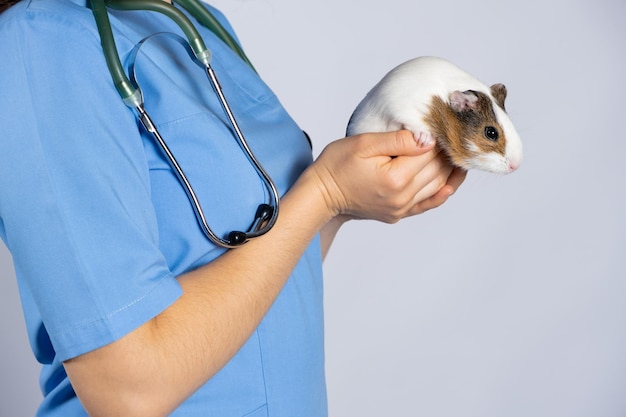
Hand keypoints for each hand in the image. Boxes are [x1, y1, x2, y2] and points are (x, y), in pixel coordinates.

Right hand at [310, 130, 465, 223]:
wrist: (321, 195)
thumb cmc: (336, 165)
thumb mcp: (363, 144)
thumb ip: (397, 140)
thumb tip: (428, 137)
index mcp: (395, 178)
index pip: (429, 153)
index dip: (438, 136)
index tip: (444, 122)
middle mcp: (402, 197)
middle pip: (436, 170)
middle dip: (446, 151)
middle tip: (454, 133)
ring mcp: (401, 209)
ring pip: (437, 186)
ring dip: (449, 170)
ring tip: (457, 152)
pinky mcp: (398, 215)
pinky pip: (427, 204)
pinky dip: (442, 193)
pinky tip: (452, 182)